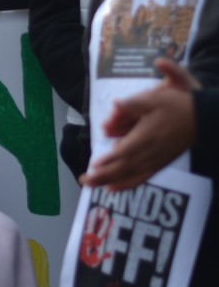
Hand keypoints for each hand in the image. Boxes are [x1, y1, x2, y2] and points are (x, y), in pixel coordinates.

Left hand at [82, 59, 198, 190]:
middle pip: (124, 168)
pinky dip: (127, 184)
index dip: (109, 161)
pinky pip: (142, 177)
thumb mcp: (152, 98)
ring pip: (131, 175)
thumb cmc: (176, 106)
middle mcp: (151, 152)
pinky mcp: (161, 163)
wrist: (203, 119)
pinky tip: (114, 188)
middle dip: (103, 176)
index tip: (94, 166)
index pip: (124, 152)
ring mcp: (157, 160)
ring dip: (110, 182)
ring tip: (92, 187)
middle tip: (85, 181)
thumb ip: (130, 104)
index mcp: (146, 137)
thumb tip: (114, 105)